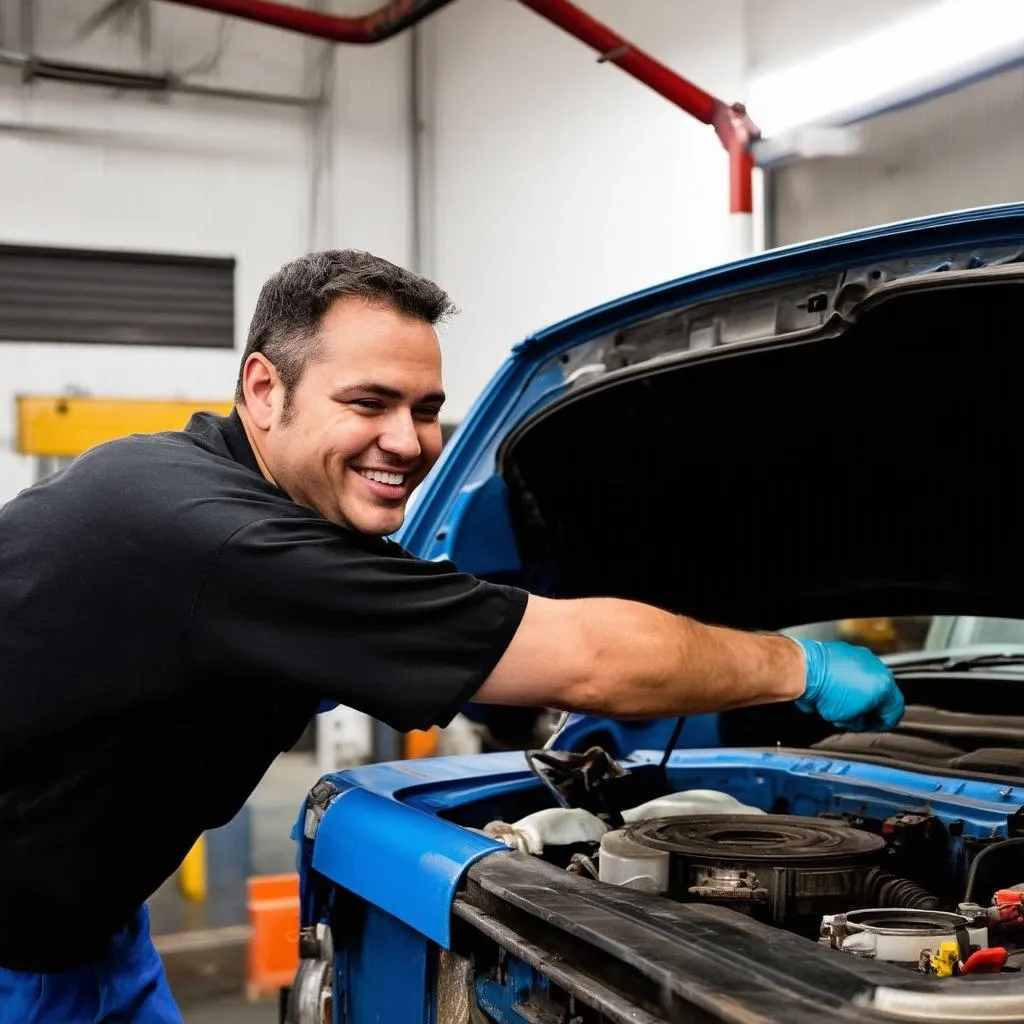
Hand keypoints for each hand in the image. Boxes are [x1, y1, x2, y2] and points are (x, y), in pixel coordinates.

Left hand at [789, 638, 904, 730]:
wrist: (804, 669)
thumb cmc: (824, 691)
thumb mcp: (846, 720)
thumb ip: (861, 721)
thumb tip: (860, 720)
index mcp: (884, 686)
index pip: (894, 710)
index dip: (884, 723)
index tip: (874, 726)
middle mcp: (877, 668)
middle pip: (882, 693)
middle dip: (870, 707)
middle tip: (858, 716)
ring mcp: (862, 657)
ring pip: (868, 680)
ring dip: (859, 692)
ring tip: (842, 702)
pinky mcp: (847, 650)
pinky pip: (853, 668)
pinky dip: (848, 678)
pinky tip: (835, 687)